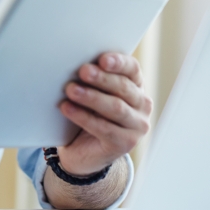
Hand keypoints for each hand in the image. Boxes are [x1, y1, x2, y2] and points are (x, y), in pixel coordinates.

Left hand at [57, 53, 151, 175]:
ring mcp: (137, 126)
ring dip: (91, 97)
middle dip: (101, 78)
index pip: (132, 69)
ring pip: (115, 108)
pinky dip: (83, 117)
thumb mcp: (93, 92)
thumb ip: (91, 78)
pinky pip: (104, 128)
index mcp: (136, 86)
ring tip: (71, 90)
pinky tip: (67, 108)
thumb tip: (77, 64)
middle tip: (82, 71)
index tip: (102, 59)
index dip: (118, 62)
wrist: (84, 150)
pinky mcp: (125, 143)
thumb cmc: (89, 112)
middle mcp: (142, 105)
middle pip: (123, 87)